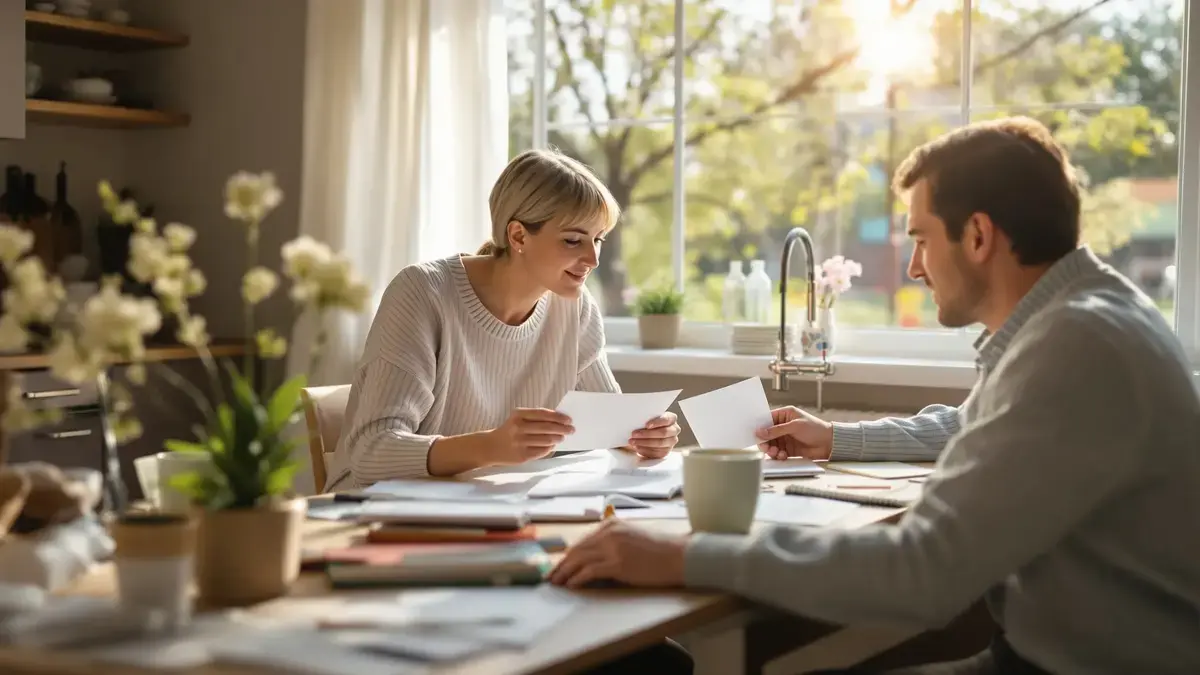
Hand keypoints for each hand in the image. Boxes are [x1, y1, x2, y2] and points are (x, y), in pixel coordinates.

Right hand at [486, 408, 574, 465]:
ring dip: (558, 439)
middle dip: (562, 429)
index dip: (558, 417)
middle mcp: (518, 428)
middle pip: (547, 428)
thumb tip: (560, 421)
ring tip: (562, 438)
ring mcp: (519, 443)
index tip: (569, 420)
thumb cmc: (509, 430)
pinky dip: (550, 448)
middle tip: (571, 430)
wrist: (491, 447)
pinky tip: (552, 445)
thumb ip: (535, 418)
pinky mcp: (522, 455)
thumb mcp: (518, 419)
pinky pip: (542, 451)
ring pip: (547, 441)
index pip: (543, 414)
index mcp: (518, 415)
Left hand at [548, 520, 687, 588]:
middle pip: (577, 550)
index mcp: (611, 525)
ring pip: (579, 560)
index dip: (568, 555)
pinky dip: (577, 579)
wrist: (678, 556)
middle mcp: (609, 533)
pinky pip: (589, 571)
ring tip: (556, 583)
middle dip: (561, 564)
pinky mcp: (617, 563)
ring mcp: (613, 547)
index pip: (582, 541)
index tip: (558, 565)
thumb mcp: (631, 538)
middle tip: (550, 577)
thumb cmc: (659, 550)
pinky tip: (571, 585)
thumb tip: (592, 560)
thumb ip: (612, 543)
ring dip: (565, 573)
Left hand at [626, 412, 680, 458]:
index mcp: (671, 418)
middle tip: (634, 434)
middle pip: (663, 432)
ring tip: (633, 442)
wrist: (648, 435)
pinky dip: (645, 450)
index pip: (666, 419)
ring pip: (659, 443)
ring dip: (644, 443)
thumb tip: (636, 420)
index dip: (657, 422)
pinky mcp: (666, 451)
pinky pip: (657, 452)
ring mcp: (671, 442)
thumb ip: (646, 418)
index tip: (646, 425)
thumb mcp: (648, 419)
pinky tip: (637, 447)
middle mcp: (674, 430)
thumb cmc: (648, 424)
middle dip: (647, 434)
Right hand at [755, 406, 832, 459]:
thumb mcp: (795, 426)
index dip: (761, 427)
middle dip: (765, 442)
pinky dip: (778, 456)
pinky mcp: (789, 449)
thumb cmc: (816, 429)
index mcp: (785, 415)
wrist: (830, 443)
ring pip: (771, 445)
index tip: (757, 435)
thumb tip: (760, 432)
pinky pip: (778, 453)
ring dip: (771, 450)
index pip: (767, 419)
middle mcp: (783, 426)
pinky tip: (783, 456)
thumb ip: (776, 430)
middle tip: (766, 448)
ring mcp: (786, 438)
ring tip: (776, 453)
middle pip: (767, 434)